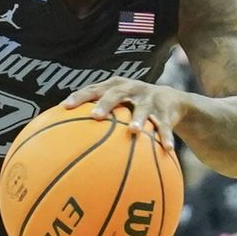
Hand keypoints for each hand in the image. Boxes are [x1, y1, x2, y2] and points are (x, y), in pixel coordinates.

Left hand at [63, 79, 182, 144]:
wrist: (172, 100)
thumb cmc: (133, 106)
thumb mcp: (118, 106)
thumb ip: (97, 116)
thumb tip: (66, 138)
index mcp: (115, 87)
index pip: (93, 89)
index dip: (79, 97)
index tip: (65, 107)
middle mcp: (131, 89)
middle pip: (115, 93)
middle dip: (105, 103)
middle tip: (95, 116)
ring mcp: (149, 98)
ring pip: (142, 109)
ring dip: (138, 119)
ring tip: (134, 131)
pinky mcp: (166, 110)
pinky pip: (165, 126)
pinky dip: (165, 137)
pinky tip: (167, 149)